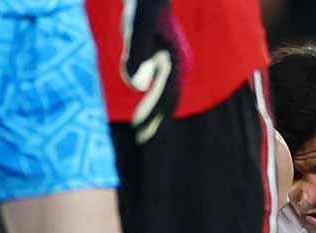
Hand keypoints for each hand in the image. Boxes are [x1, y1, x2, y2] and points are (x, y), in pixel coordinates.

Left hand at [122, 0, 186, 143]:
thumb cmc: (143, 10)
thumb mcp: (135, 30)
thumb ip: (135, 56)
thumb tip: (137, 88)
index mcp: (176, 62)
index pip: (165, 96)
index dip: (152, 114)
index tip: (138, 129)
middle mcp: (180, 67)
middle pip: (170, 101)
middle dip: (156, 121)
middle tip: (141, 138)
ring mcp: (175, 66)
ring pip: (168, 97)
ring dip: (155, 114)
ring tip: (140, 130)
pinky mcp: (167, 64)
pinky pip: (162, 89)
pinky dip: (153, 103)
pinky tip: (142, 111)